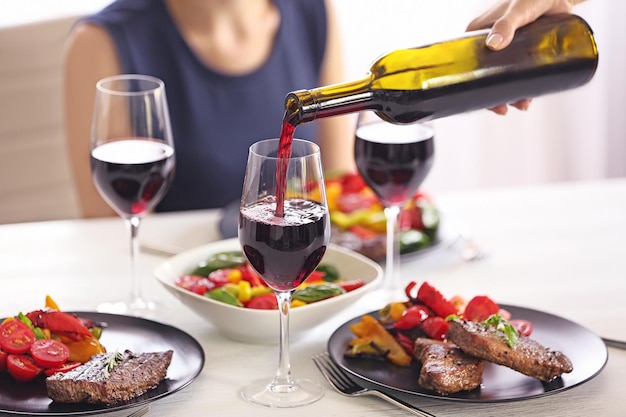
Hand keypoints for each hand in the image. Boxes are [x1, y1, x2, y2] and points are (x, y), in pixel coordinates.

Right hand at [468, 0, 584, 114]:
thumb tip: (493, 44)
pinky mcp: (523, 54)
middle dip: (493, 95)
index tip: (481, 98)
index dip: (472, 83)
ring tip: (522, 104)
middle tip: (503, 108)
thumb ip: (505, 25)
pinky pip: (519, 74)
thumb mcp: (517, 11)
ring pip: (502, 77)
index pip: (468, 63)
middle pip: (485, 75)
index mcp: (478, 34)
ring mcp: (506, 50)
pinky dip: (523, 87)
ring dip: (510, 94)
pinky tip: (529, 97)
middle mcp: (489, 44)